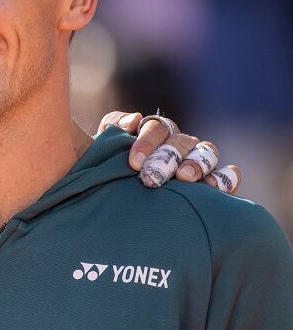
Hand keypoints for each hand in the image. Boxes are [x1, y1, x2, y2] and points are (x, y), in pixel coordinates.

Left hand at [97, 111, 240, 193]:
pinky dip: (224, 179)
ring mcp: (198, 162)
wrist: (115, 211)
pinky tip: (213, 188)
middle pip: (181, 140)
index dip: (146, 142)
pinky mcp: (213, 184)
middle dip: (167, 157)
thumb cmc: (106, 177)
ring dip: (197, 163)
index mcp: (153, 134)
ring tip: (184, 178)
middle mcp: (178, 144)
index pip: (155, 127)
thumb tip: (134, 118)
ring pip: (207, 152)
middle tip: (152, 178)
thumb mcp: (101, 153)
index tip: (133, 163)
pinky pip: (227, 176)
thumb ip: (111, 129)